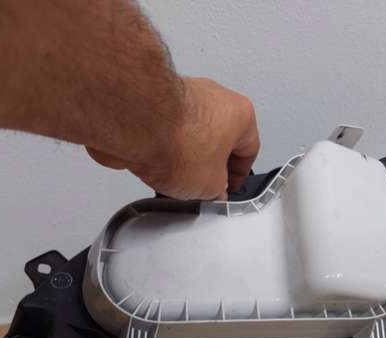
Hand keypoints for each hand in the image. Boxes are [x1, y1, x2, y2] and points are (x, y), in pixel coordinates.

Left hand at [87, 77, 259, 199]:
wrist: (136, 124)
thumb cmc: (178, 140)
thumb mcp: (211, 186)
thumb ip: (217, 191)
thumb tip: (211, 193)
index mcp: (240, 113)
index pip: (249, 149)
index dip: (239, 176)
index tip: (228, 188)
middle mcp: (214, 97)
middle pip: (217, 139)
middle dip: (209, 166)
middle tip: (203, 188)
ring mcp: (182, 97)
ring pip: (189, 136)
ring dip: (183, 158)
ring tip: (174, 181)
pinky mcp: (152, 103)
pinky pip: (164, 133)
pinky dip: (161, 149)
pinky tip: (155, 169)